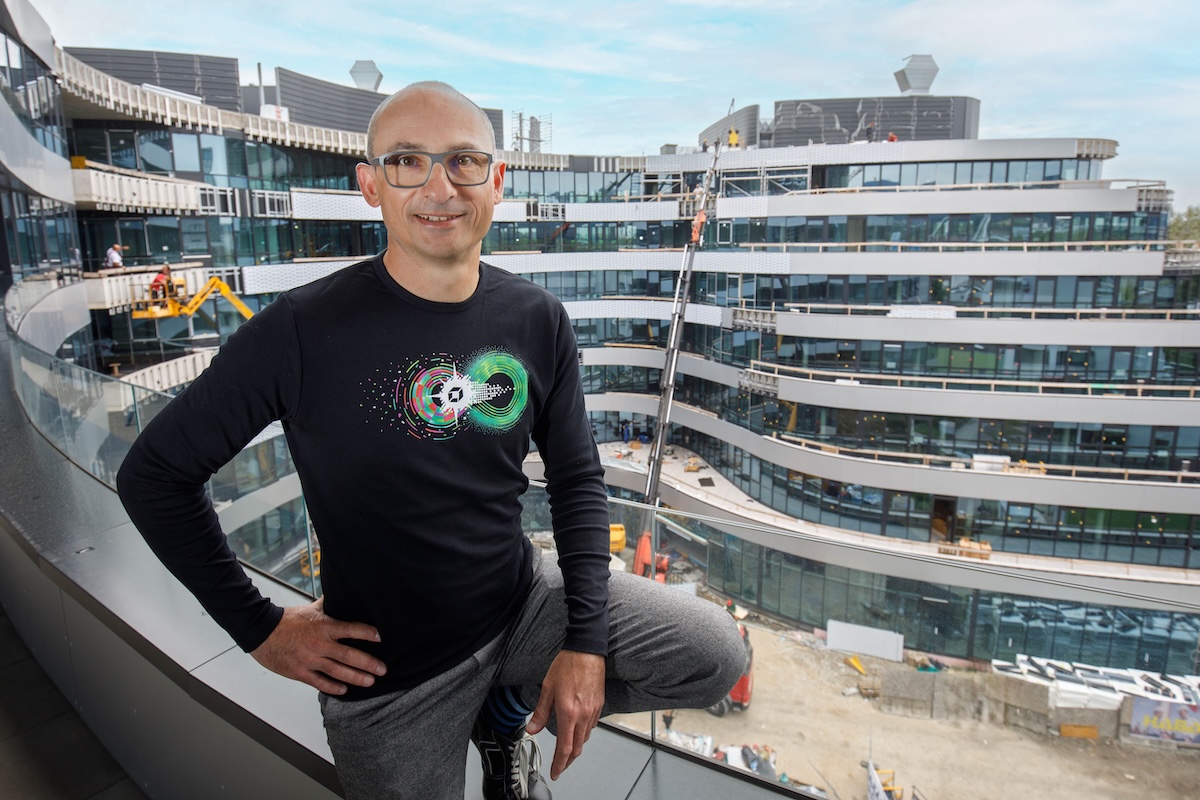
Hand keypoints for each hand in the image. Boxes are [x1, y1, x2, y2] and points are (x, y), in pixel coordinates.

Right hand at [250, 597, 385, 694]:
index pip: (350, 629)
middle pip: (348, 655)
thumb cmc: (286, 620)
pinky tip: (344, 690)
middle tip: (383, 669)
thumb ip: (328, 605)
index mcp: (323, 626)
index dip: (367, 633)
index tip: (380, 637)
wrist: (261, 631)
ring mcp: (309, 660)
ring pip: (337, 672)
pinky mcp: (299, 672)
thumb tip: (340, 593)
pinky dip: (332, 687)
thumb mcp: (310, 609)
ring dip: (356, 677)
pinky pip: (319, 682)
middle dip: (368, 663)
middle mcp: (319, 644)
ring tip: (370, 681)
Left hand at [526, 650, 604, 779]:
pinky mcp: (599, 705)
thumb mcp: (547, 687)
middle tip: (560, 766)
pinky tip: (577, 729)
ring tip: (567, 749)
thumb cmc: (568, 664)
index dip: (559, 763)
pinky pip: (591, 726)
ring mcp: (593, 711)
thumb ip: (541, 712)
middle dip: (567, 760)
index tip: (555, 772)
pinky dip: (583, 733)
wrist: (587, 650)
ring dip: (576, 747)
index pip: (565, 747)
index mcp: (568, 712)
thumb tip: (532, 729)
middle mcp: (583, 715)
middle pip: (577, 748)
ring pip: (585, 738)